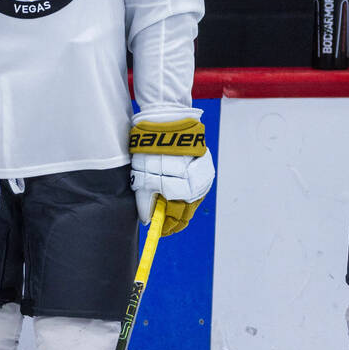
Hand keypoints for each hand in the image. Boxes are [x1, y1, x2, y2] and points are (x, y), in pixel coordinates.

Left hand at [128, 118, 214, 235]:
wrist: (168, 118)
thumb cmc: (152, 147)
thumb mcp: (143, 175)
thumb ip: (146, 200)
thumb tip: (147, 219)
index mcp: (183, 190)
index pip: (175, 217)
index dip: (166, 226)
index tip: (158, 230)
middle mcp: (197, 185)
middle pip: (186, 211)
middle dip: (173, 218)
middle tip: (161, 221)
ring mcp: (203, 176)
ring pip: (191, 200)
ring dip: (179, 204)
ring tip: (166, 204)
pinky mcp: (205, 166)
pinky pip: (196, 187)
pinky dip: (186, 192)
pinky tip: (176, 192)